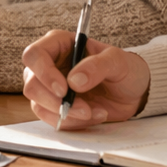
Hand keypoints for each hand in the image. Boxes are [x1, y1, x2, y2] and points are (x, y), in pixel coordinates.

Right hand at [22, 30, 148, 129]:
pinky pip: (52, 119)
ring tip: (94, 112)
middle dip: (55, 101)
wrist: (135, 91)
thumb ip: (97, 66)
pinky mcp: (56, 106)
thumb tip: (74, 81)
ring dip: (67, 114)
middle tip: (83, 109)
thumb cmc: (125, 68)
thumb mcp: (118, 61)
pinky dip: (73, 122)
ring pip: (38, 105)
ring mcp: (50, 87)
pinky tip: (94, 115)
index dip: (44, 73)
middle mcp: (49, 64)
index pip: (35, 55)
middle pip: (31, 84)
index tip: (64, 90)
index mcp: (59, 44)